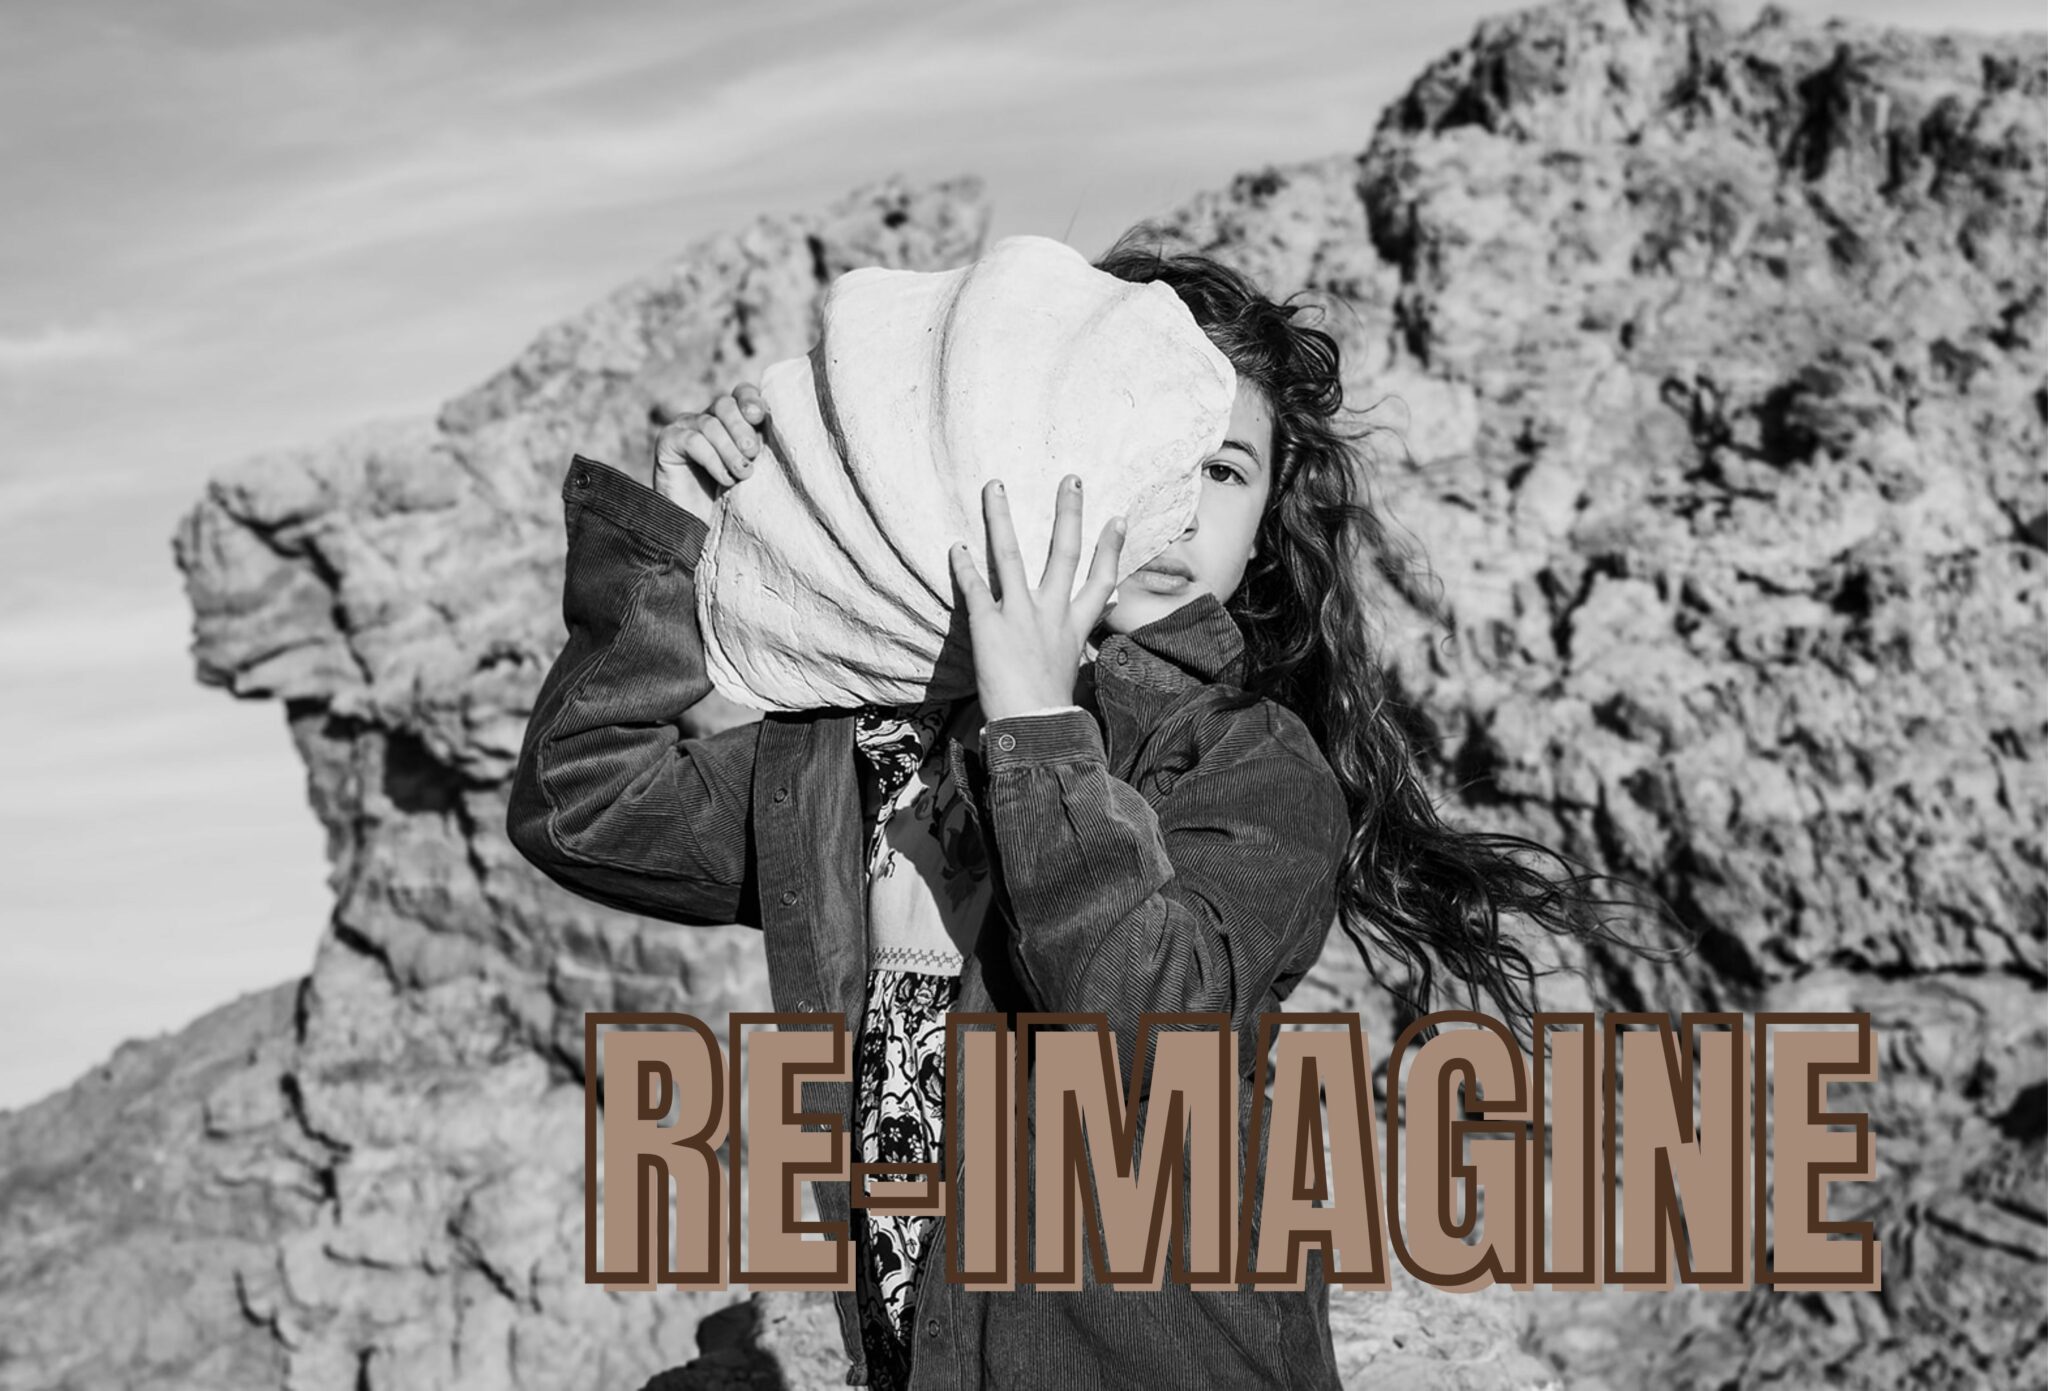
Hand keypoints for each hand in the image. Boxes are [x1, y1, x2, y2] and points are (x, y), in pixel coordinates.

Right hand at [653, 383, 768, 515]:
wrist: (696, 526)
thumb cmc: (729, 500)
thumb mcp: (751, 469)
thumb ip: (758, 447)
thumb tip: (776, 427)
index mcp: (729, 419)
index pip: (740, 393)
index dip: (750, 400)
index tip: (759, 417)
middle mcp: (706, 418)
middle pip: (724, 404)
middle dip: (742, 428)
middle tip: (753, 453)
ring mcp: (684, 427)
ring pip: (710, 424)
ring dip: (730, 450)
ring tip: (742, 474)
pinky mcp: (667, 440)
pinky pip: (693, 441)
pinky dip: (713, 460)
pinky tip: (725, 479)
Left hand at [949, 475, 1124, 721]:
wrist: (1034, 728)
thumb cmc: (1049, 708)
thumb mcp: (1069, 669)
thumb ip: (1072, 645)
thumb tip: (1082, 641)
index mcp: (1074, 625)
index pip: (1101, 580)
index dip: (1111, 548)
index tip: (1117, 518)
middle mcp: (1051, 612)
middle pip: (1065, 553)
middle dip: (1068, 514)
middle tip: (1070, 479)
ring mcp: (1019, 614)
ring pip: (1010, 555)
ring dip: (999, 518)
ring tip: (994, 487)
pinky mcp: (989, 624)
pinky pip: (974, 587)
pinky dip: (963, 565)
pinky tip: (955, 545)